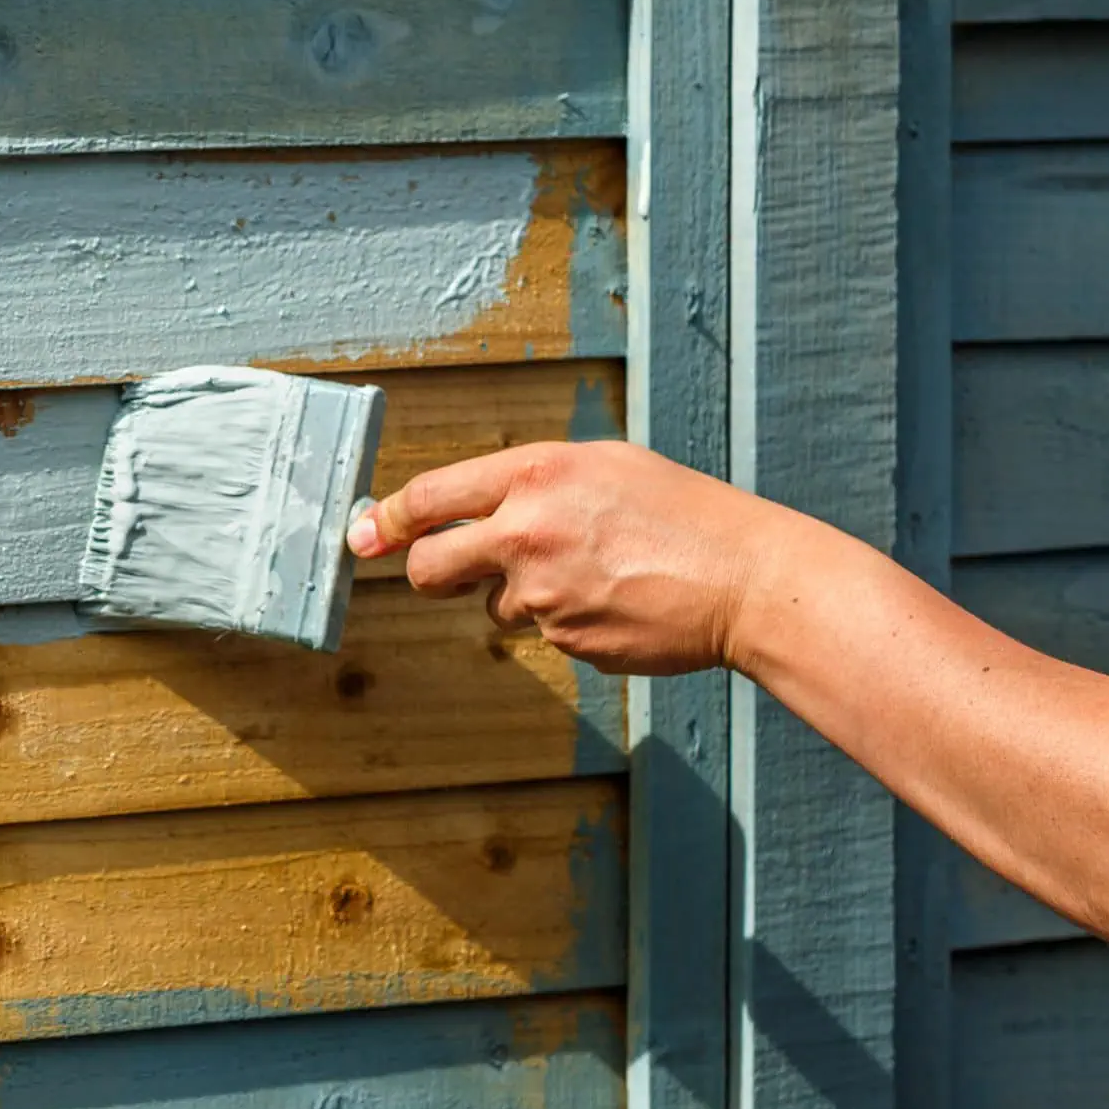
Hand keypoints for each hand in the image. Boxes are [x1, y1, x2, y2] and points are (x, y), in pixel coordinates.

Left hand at [346, 440, 805, 675]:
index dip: (387, 518)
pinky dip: (571, 620)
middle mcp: (527, 530)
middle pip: (431, 567)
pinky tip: (619, 601)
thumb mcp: (604, 468)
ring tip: (598, 573)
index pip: (432, 496)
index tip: (362, 533)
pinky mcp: (565, 640)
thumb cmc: (683, 514)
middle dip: (427, 574)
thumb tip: (469, 508)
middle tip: (449, 573)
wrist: (746, 578)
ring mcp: (543, 593)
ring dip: (527, 595)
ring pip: (497, 603)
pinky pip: (545, 631)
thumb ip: (531, 484)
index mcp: (536, 474)